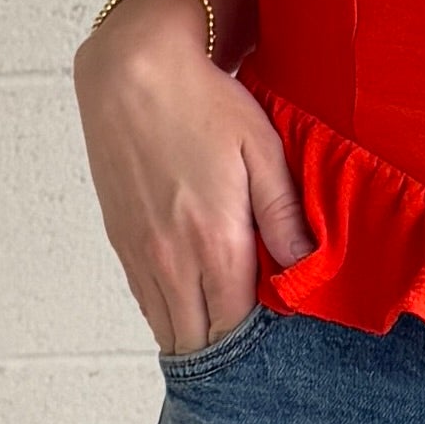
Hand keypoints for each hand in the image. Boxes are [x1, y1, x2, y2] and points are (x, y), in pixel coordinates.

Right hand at [74, 0, 309, 353]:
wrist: (130, 72)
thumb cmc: (202, 103)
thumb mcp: (261, 149)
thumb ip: (283, 214)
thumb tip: (304, 265)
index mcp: (215, 242)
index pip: (239, 325)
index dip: (259, 342)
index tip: (280, 340)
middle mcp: (172, 259)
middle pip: (200, 338)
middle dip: (229, 351)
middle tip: (257, 351)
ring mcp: (140, 253)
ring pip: (168, 327)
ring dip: (196, 338)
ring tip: (226, 339)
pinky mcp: (120, 241)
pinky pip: (144, 302)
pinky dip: (169, 315)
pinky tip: (191, 309)